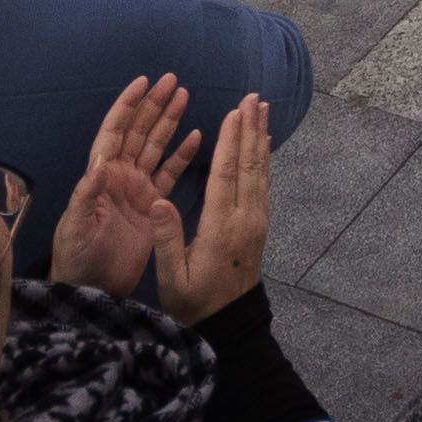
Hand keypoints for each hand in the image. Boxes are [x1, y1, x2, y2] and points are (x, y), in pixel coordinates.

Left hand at [48, 74, 208, 300]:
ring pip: (155, 147)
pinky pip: (169, 174)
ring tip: (184, 96)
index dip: (127, 106)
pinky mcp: (153, 207)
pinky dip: (182, 156)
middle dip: (153, 105)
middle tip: (172, 80)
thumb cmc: (77, 258)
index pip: (114, 132)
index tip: (143, 82)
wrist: (93, 290)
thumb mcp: (77, 227)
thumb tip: (100, 161)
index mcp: (100, 175)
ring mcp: (137, 190)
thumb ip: (87, 194)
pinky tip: (196, 136)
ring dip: (169, 122)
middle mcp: (119, 176)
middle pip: (138, 132)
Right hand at [148, 92, 271, 324]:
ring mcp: (256, 221)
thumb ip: (166, 238)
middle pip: (248, 165)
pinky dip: (263, 158)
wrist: (230, 324)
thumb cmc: (195, 302)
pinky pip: (263, 184)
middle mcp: (244, 218)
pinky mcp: (259, 225)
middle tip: (253, 97)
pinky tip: (263, 144)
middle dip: (250, 128)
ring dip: (260, 138)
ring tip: (262, 109)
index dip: (230, 141)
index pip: (226, 175)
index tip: (234, 112)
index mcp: (221, 227)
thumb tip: (158, 199)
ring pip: (259, 171)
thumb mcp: (171, 277)